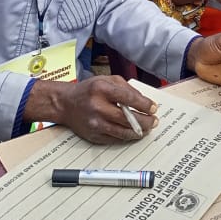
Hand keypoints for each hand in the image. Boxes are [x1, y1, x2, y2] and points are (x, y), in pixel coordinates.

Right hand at [33, 75, 157, 142]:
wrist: (66, 104)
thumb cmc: (89, 90)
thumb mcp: (107, 80)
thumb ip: (126, 88)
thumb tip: (144, 101)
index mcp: (102, 89)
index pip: (128, 98)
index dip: (144, 105)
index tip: (154, 108)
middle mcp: (97, 107)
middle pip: (127, 118)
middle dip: (145, 121)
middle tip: (154, 121)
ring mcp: (95, 123)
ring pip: (123, 132)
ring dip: (138, 131)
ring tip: (147, 128)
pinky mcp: (93, 136)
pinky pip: (115, 139)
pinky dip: (127, 137)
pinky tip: (133, 132)